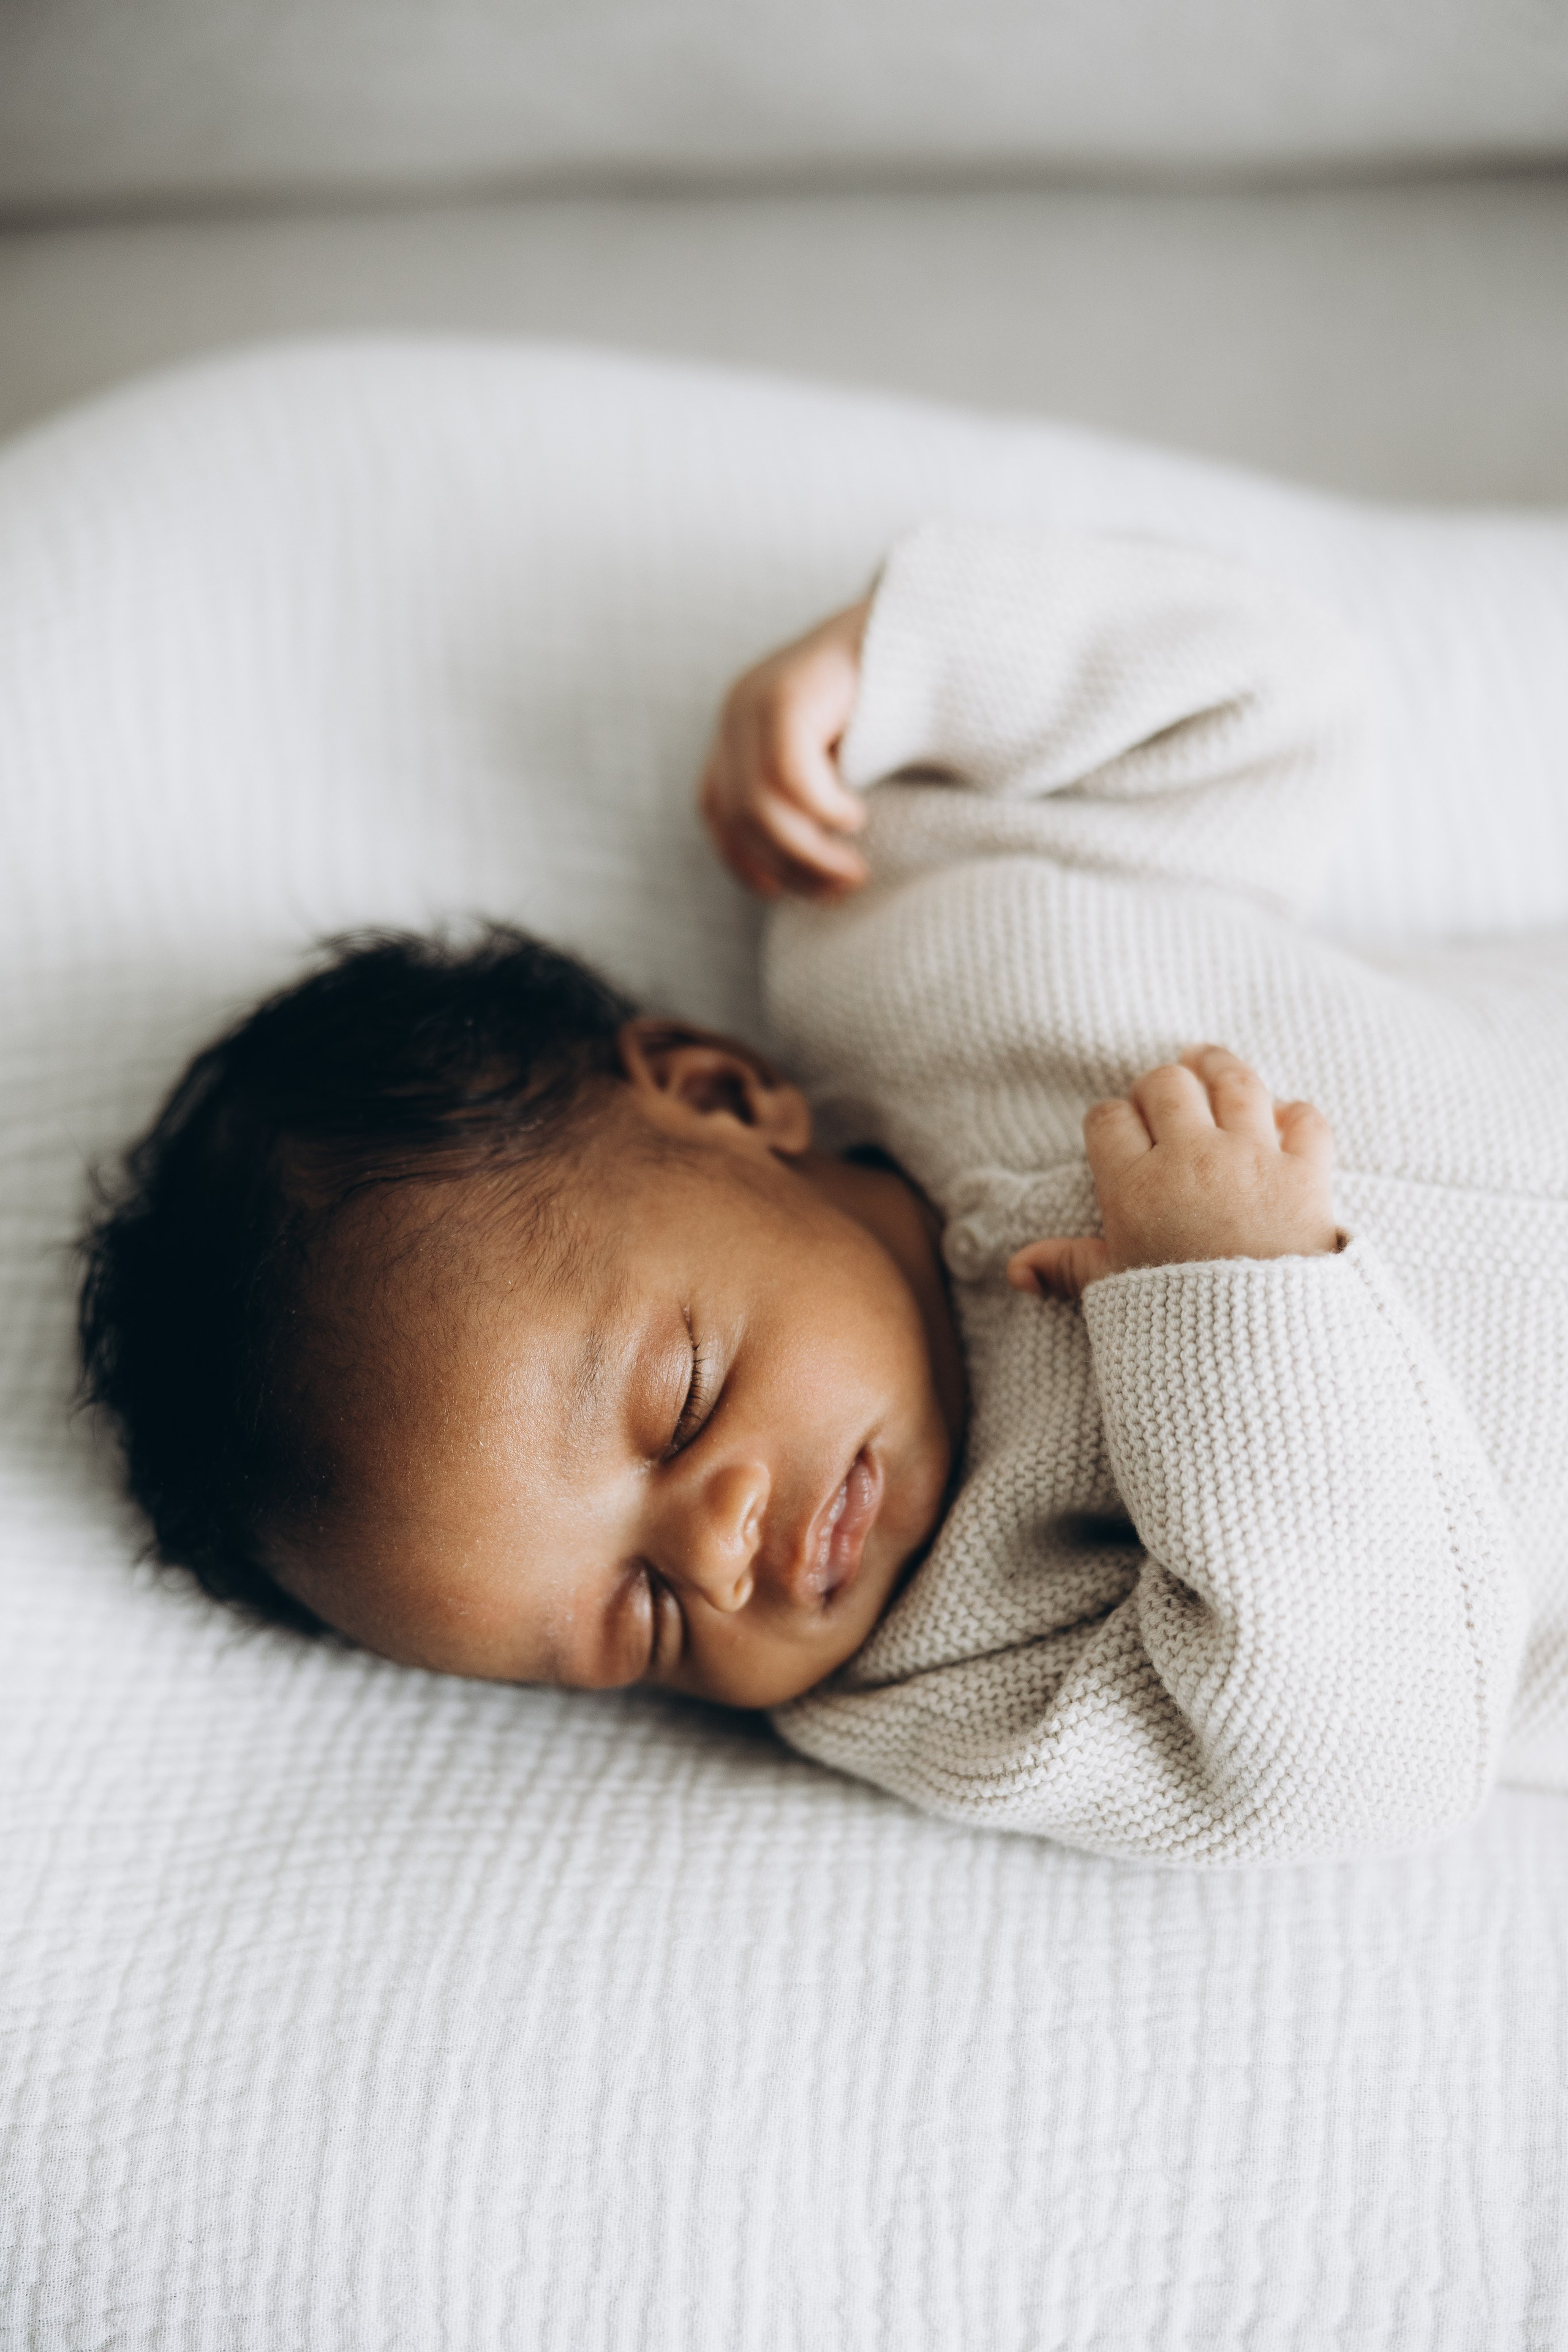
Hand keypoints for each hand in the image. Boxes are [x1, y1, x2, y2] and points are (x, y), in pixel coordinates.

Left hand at [699, 601, 871, 899]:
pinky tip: (853, 819)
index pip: (718, 812)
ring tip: (854, 871)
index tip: (787, 893)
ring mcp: (756, 699)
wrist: (929, 627)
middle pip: (738, 817)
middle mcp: (738, 711)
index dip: (745, 862)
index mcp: (740, 728)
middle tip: (842, 889)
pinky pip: (788, 775)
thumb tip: (798, 870)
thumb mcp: (839, 759)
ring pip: (758, 805)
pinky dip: (820, 809)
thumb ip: (808, 796)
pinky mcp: (786, 695)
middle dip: (789, 867)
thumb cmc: (896, 703)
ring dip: (808, 852)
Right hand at [1007, 1045, 1339, 1301]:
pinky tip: (1281, 1120)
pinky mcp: (1306, 1174)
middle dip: (1160, 1085)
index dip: (1111, 1120)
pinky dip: (1295, 1115)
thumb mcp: (1114, 1292)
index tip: (1118, 1130)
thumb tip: (1016, 1270)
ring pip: (1236, 1081)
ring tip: (1209, 1064)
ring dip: (1220, 1068)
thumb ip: (1068, 1267)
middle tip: (1162, 1098)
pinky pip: (1305, 1119)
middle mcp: (1192, 1159)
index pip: (1109, 1120)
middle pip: (1168, 1085)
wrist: (1256, 1353)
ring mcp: (1253, 1160)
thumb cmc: (1177, 1323)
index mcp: (1134, 1187)